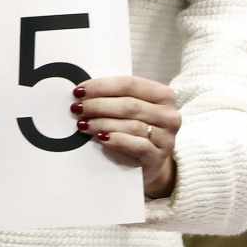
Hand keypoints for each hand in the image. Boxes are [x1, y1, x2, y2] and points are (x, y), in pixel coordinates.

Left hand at [72, 76, 180, 198]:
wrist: (150, 162)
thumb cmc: (136, 129)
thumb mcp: (130, 109)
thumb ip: (114, 97)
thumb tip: (83, 91)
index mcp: (163, 95)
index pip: (129, 84)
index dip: (102, 86)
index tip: (80, 91)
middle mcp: (169, 115)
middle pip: (129, 105)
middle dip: (98, 105)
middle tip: (77, 108)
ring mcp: (167, 137)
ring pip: (131, 125)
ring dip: (103, 123)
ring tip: (83, 124)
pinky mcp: (159, 157)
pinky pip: (137, 145)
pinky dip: (117, 140)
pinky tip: (101, 138)